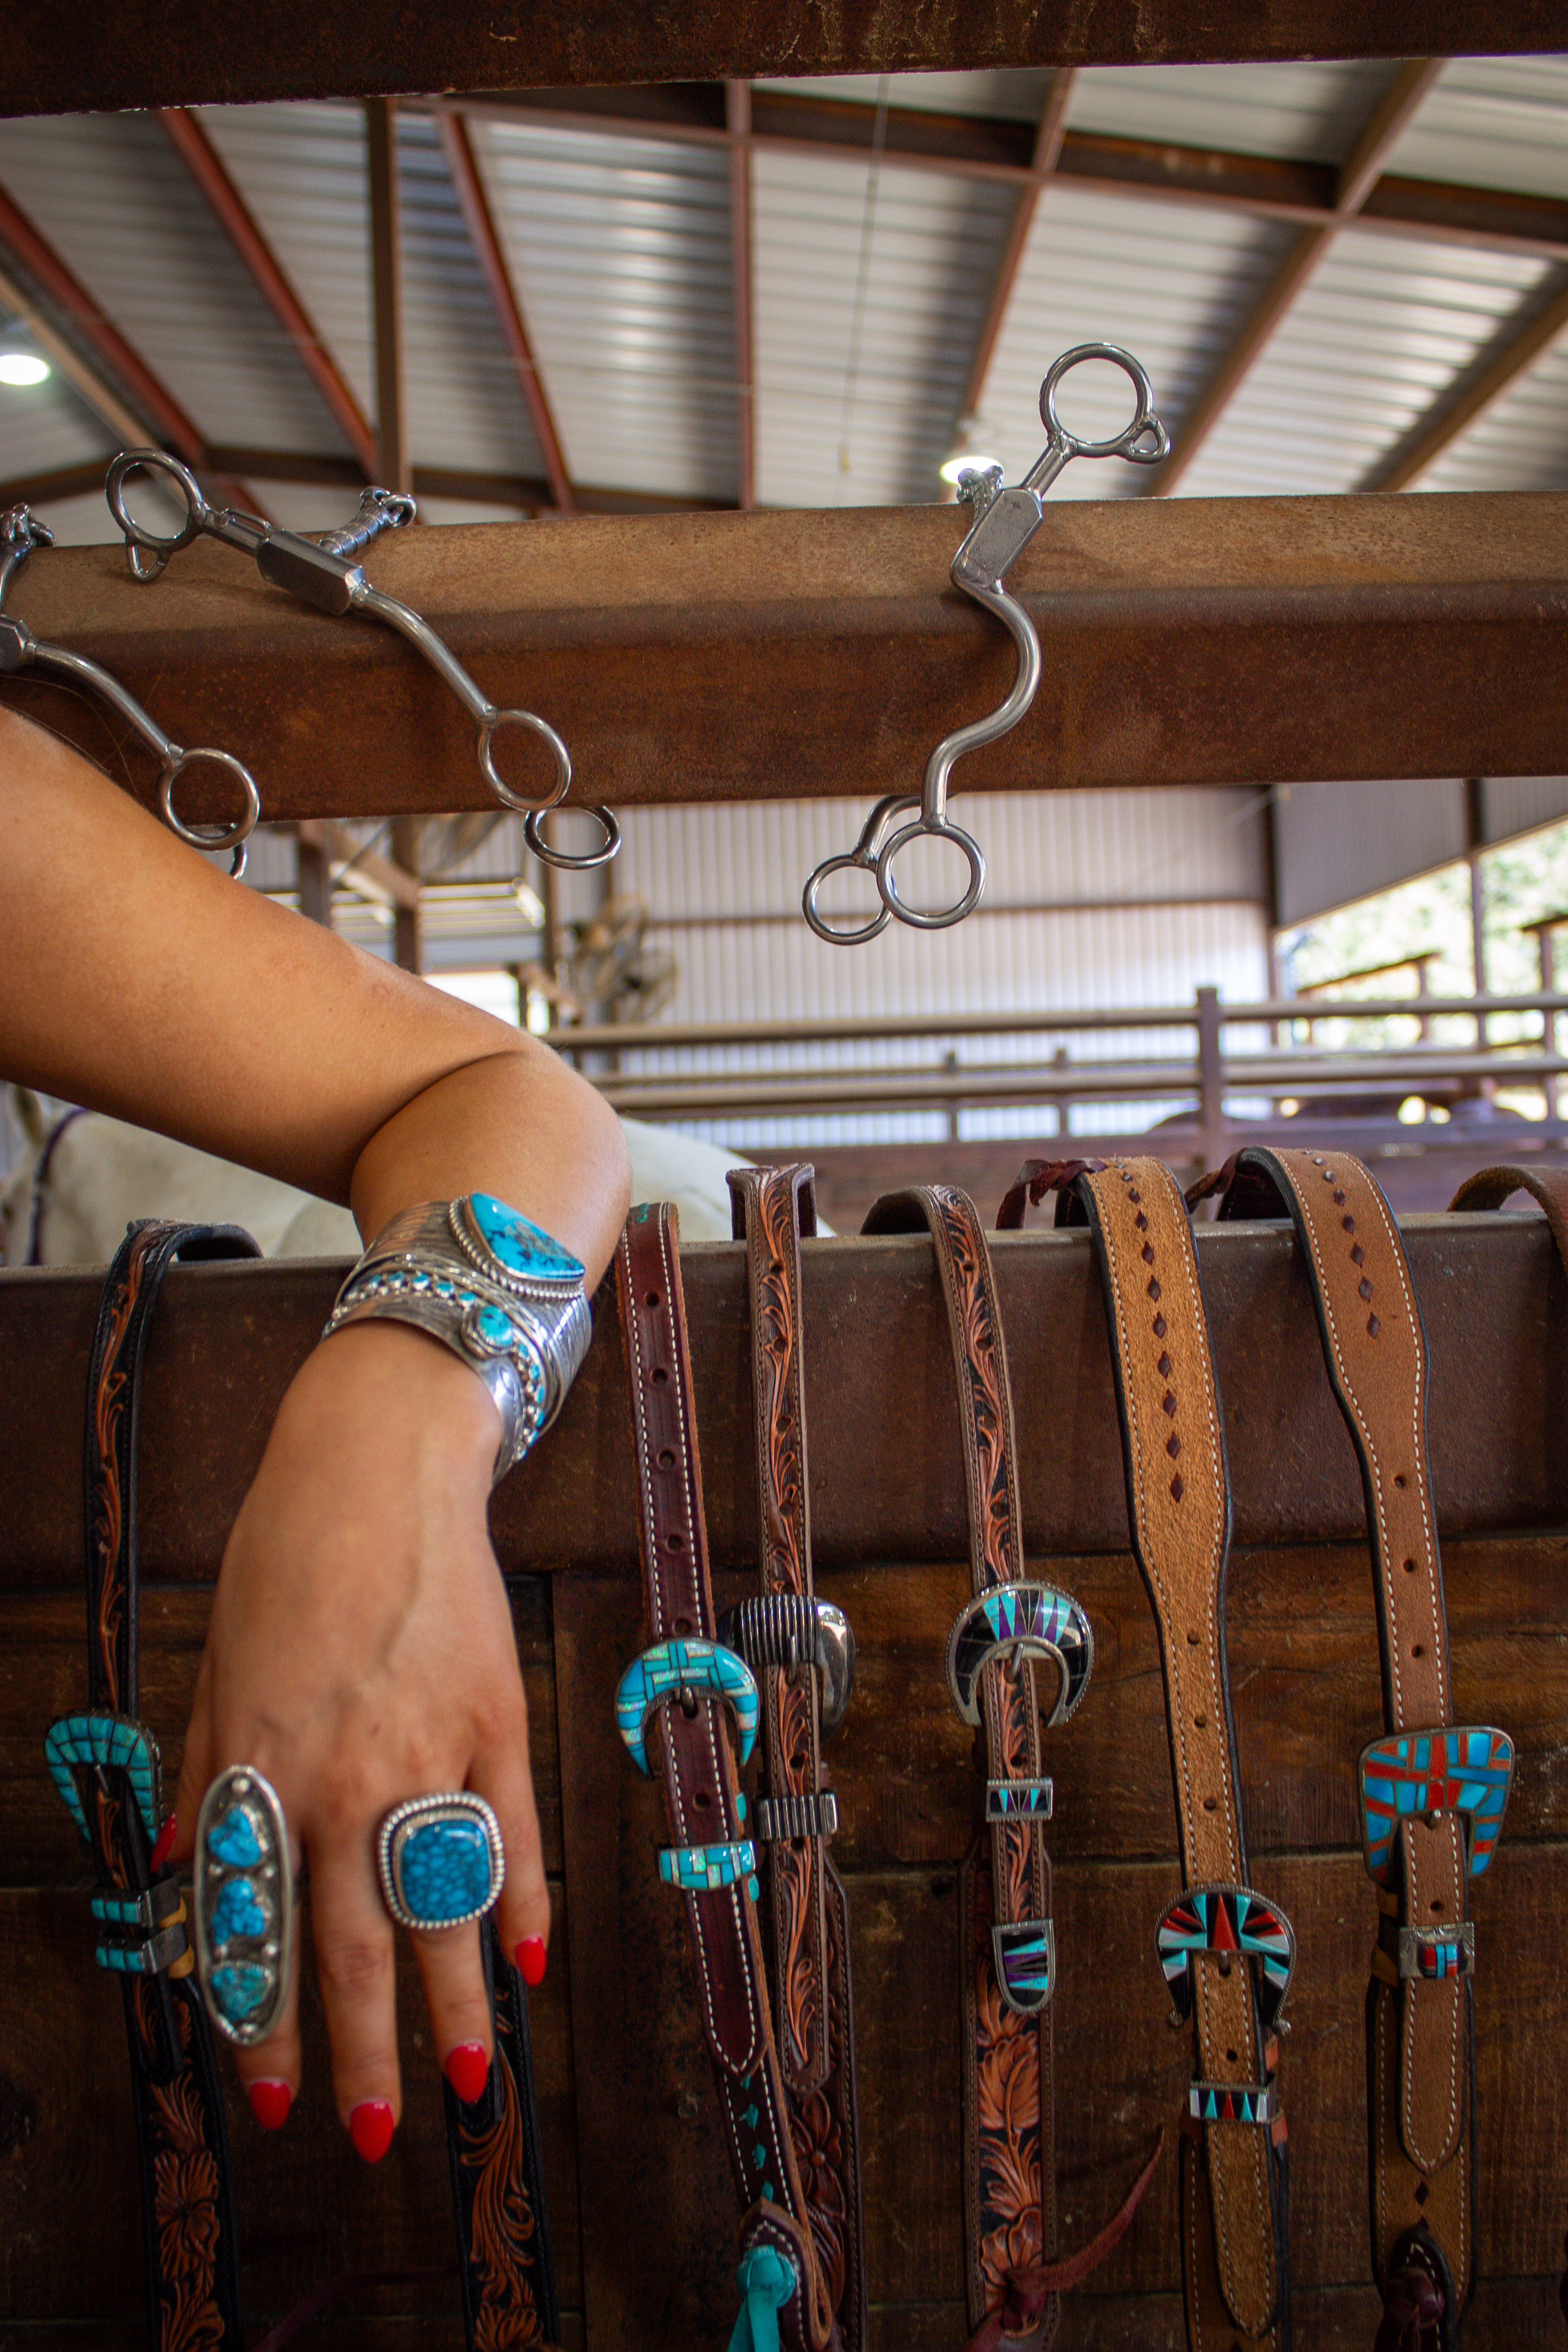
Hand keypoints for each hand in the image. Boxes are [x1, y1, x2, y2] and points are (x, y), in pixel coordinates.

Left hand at [171, 1320, 547, 2153]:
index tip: (263, 2096)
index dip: (259, 2023)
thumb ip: (201, 1774)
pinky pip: (512, 1831)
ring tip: (470, 2082)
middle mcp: (340, 1777)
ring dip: (456, 2006)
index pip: (256, 1927)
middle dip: (361, 2051)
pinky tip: (529, 1961)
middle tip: (372, 2134)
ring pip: (442, 1908)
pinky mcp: (495, 1719)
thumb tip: (169, 1866)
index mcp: (257, 1766)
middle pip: (350, 1944)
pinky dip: (526, 1901)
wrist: (380, 1468)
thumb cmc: (285, 1558)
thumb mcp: (215, 1666)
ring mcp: (427, 1751)